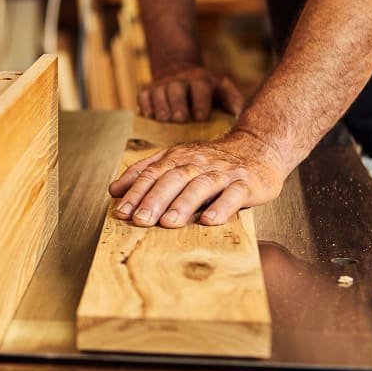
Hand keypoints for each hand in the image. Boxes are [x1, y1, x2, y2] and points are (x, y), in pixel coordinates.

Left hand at [109, 130, 286, 227]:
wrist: (258, 147)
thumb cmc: (211, 161)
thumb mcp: (175, 161)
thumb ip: (145, 173)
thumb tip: (114, 190)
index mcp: (178, 158)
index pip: (153, 174)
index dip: (136, 192)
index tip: (122, 212)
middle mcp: (198, 164)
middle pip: (173, 179)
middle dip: (154, 199)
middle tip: (140, 220)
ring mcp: (223, 173)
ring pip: (201, 186)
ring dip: (183, 204)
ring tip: (168, 223)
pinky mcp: (246, 184)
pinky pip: (233, 195)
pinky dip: (221, 207)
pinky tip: (208, 220)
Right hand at [138, 65, 243, 122]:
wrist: (180, 71)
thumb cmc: (207, 89)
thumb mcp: (223, 88)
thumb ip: (232, 99)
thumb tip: (235, 112)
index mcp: (201, 79)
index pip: (200, 87)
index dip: (200, 102)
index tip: (201, 118)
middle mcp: (180, 79)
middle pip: (176, 88)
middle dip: (177, 104)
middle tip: (180, 119)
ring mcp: (162, 84)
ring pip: (158, 91)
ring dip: (160, 106)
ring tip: (164, 119)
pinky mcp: (148, 90)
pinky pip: (142, 96)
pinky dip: (145, 106)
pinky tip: (149, 116)